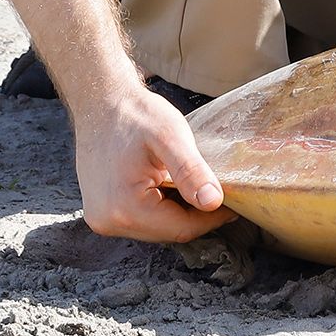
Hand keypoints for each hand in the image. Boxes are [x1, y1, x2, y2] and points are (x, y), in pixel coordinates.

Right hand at [72, 86, 236, 242]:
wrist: (101, 104)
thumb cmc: (135, 115)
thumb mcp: (170, 136)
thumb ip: (191, 171)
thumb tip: (212, 202)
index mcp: (124, 208)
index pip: (181, 229)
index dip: (212, 218)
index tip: (234, 202)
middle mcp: (107, 221)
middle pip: (168, 232)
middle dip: (196, 215)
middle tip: (218, 191)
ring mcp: (102, 219)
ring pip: (156, 228)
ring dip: (178, 212)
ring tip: (192, 184)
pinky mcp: (102, 212)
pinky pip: (141, 220)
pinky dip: (161, 207)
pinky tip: (169, 185)